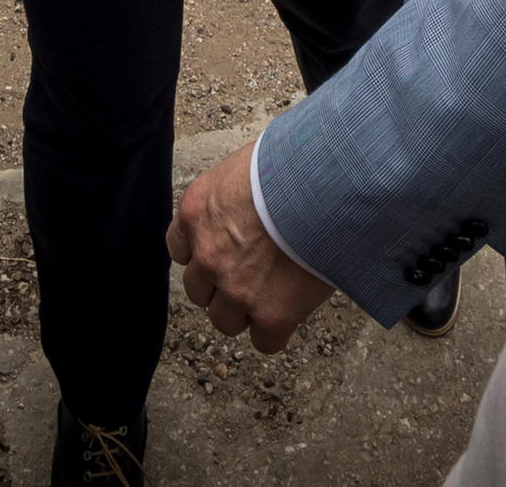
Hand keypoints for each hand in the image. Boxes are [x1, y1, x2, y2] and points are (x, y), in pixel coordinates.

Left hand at [169, 145, 335, 354]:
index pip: (179, 248)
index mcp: (196, 212)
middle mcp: (208, 254)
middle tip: (252, 275)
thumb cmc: (296, 163)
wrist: (326, 187)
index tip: (223, 253)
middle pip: (198, 290)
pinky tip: (291, 315)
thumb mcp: (250, 163)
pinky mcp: (270, 313)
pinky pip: (264, 342)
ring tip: (272, 295)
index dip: (202, 254)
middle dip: (221, 286)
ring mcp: (235, 288)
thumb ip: (237, 190)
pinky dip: (276, 333)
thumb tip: (253, 195)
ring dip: (244, 312)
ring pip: (223, 320)